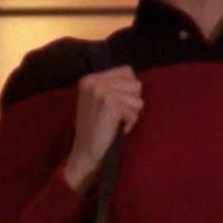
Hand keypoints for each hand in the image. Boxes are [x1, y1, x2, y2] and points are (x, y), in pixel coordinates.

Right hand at [63, 66, 142, 190]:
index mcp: (90, 78)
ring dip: (131, 115)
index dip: (129, 91)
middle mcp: (95, 81)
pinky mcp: (111, 103)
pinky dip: (128, 125)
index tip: (116, 106)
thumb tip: (137, 83)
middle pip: (136, 85)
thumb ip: (113, 87)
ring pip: (138, 100)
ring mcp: (102, 90)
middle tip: (115, 116)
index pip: (128, 71)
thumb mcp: (98, 100)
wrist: (84, 152)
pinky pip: (134, 114)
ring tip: (114, 122)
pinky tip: (114, 130)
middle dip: (131, 103)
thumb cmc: (95, 129)